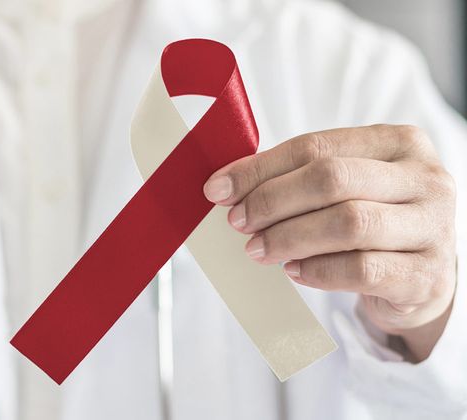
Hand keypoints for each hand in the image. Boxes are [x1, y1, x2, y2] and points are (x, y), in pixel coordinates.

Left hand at [203, 125, 456, 361]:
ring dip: (289, 237)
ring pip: (348, 224)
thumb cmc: (372, 220)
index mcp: (399, 142)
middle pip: (332, 180)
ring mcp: (432, 227)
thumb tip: (226, 185)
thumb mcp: (345, 188)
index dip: (260, 168)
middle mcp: (424, 178)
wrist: (422, 277)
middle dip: (272, 201)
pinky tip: (294, 271)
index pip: (316, 147)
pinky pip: (362, 269)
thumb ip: (295, 177)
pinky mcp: (425, 275)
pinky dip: (318, 271)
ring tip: (258, 249)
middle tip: (238, 222)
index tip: (218, 189)